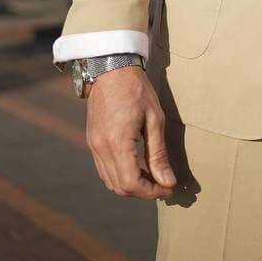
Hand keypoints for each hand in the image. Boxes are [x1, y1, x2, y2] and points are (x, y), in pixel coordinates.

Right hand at [85, 64, 176, 197]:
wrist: (111, 68)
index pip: (131, 184)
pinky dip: (120, 175)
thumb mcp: (154, 119)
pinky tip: (136, 165)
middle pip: (120, 187)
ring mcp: (94, 146)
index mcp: (117, 143)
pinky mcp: (92, 142)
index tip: (168, 187)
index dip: (151, 192)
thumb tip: (168, 182)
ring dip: (131, 185)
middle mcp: (101, 148)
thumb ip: (158, 153)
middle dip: (143, 191)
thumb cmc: (136, 89)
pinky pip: (104, 170)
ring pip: (110, 182)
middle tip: (163, 182)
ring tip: (152, 175)